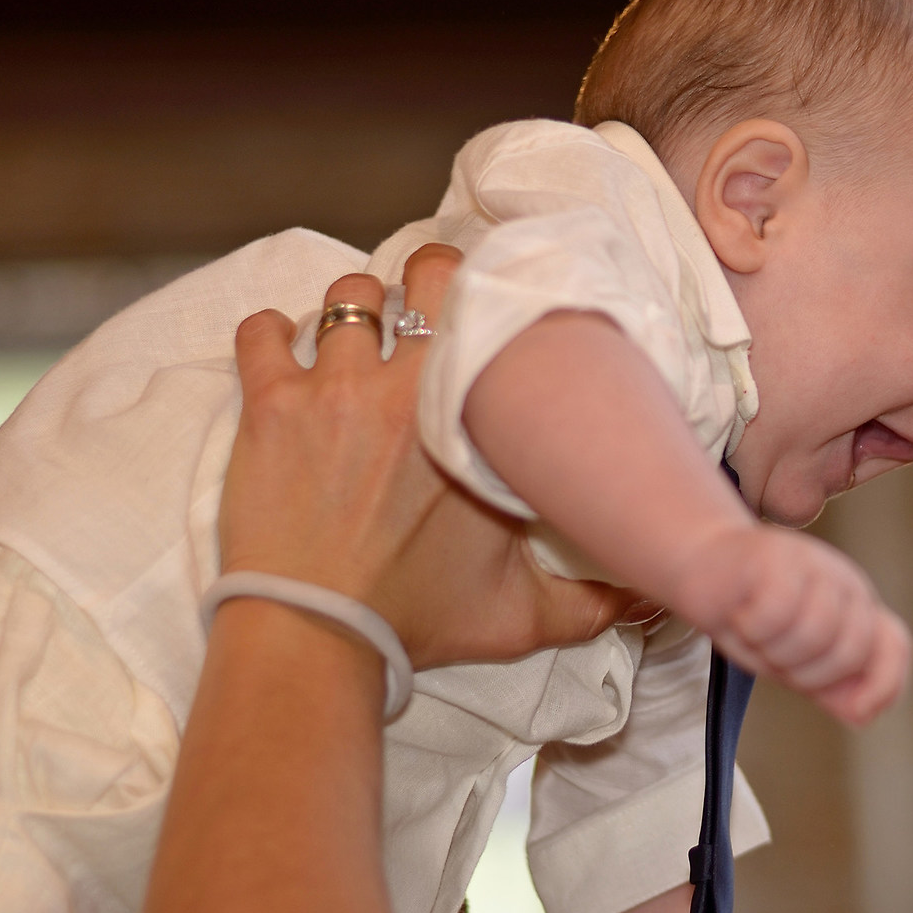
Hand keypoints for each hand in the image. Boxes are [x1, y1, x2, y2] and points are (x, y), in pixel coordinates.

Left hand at [221, 245, 637, 670]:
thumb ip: (593, 604)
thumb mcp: (521, 617)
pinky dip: (269, 333)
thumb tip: (650, 600)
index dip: (488, 298)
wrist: (316, 636)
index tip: (483, 311)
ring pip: (346, 298)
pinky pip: (262, 332)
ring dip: (353, 310)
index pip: (492, 312)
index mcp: (474, 423)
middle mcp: (406, 390)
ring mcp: (333, 391)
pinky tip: (280, 352)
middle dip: (424, 282)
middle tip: (420, 312)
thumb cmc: (414, 621)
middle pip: (423, 276)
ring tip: (354, 339)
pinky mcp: (270, 406)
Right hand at [669, 524, 911, 726]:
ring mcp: (814, 563)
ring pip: (814, 633)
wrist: (700, 568)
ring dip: (775, 649)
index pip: (894, 645)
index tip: (857, 714)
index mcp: (856, 610)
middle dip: (808, 673)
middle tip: (774, 658)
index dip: (884, 684)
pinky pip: (778, 609)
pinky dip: (753, 626)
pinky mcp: (778, 553)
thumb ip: (831, 687)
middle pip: (851, 650)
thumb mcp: (794, 662)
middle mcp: (843, 583)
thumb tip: (864, 714)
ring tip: (754, 634)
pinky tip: (740, 614)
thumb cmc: (751, 619)